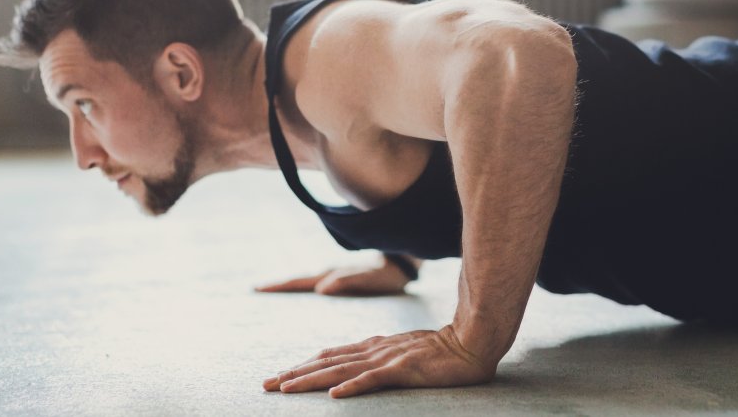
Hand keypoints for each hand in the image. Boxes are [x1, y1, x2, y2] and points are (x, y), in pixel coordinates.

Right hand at [253, 263, 408, 295]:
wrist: (401, 263)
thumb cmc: (386, 275)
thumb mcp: (368, 280)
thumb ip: (347, 282)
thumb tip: (321, 288)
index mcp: (331, 275)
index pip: (300, 281)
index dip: (279, 286)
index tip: (258, 288)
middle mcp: (329, 274)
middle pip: (298, 280)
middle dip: (277, 285)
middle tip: (255, 289)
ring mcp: (333, 275)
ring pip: (305, 281)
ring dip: (288, 286)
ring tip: (270, 291)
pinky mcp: (339, 279)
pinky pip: (315, 283)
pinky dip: (302, 287)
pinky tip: (301, 293)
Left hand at [262, 324, 495, 397]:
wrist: (472, 341)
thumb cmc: (441, 350)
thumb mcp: (403, 352)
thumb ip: (380, 358)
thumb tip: (357, 369)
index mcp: (373, 346)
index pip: (330, 356)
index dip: (302, 365)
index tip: (279, 377)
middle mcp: (374, 349)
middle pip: (326, 362)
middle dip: (294, 374)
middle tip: (265, 385)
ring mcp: (388, 358)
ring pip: (341, 371)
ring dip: (311, 381)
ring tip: (285, 389)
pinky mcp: (404, 369)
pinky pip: (374, 380)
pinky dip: (353, 387)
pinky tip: (335, 396)